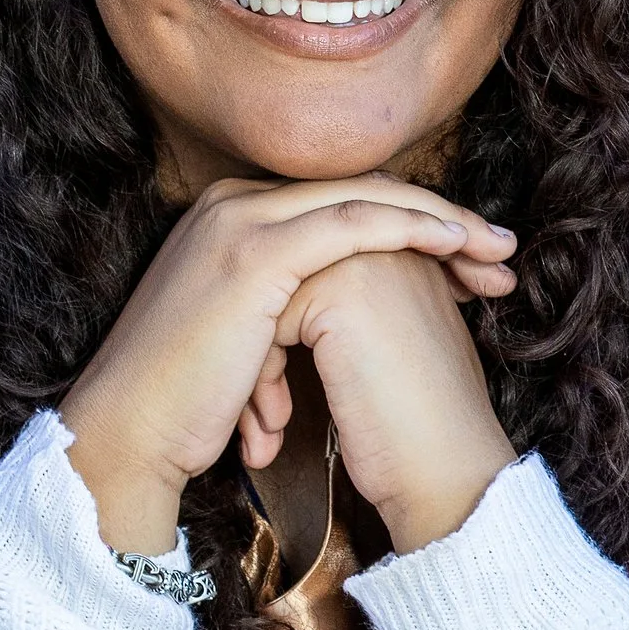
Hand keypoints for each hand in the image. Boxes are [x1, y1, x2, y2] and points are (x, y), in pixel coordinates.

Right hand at [62, 174, 514, 554]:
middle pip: (360, 191)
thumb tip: (343, 328)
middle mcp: (232, 205)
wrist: (126, 438)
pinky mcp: (253, 251)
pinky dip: (410, 228)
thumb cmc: (187, 409)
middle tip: (502, 249)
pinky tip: (454, 246)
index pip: (341, 204)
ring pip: (366, 199)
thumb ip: (290, 316)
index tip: (471, 264)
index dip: (413, 226)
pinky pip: (352, 223)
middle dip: (442, 218)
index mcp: (231, 220)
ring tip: (497, 251)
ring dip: (442, 222)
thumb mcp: (248, 345)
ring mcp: (239, 221)